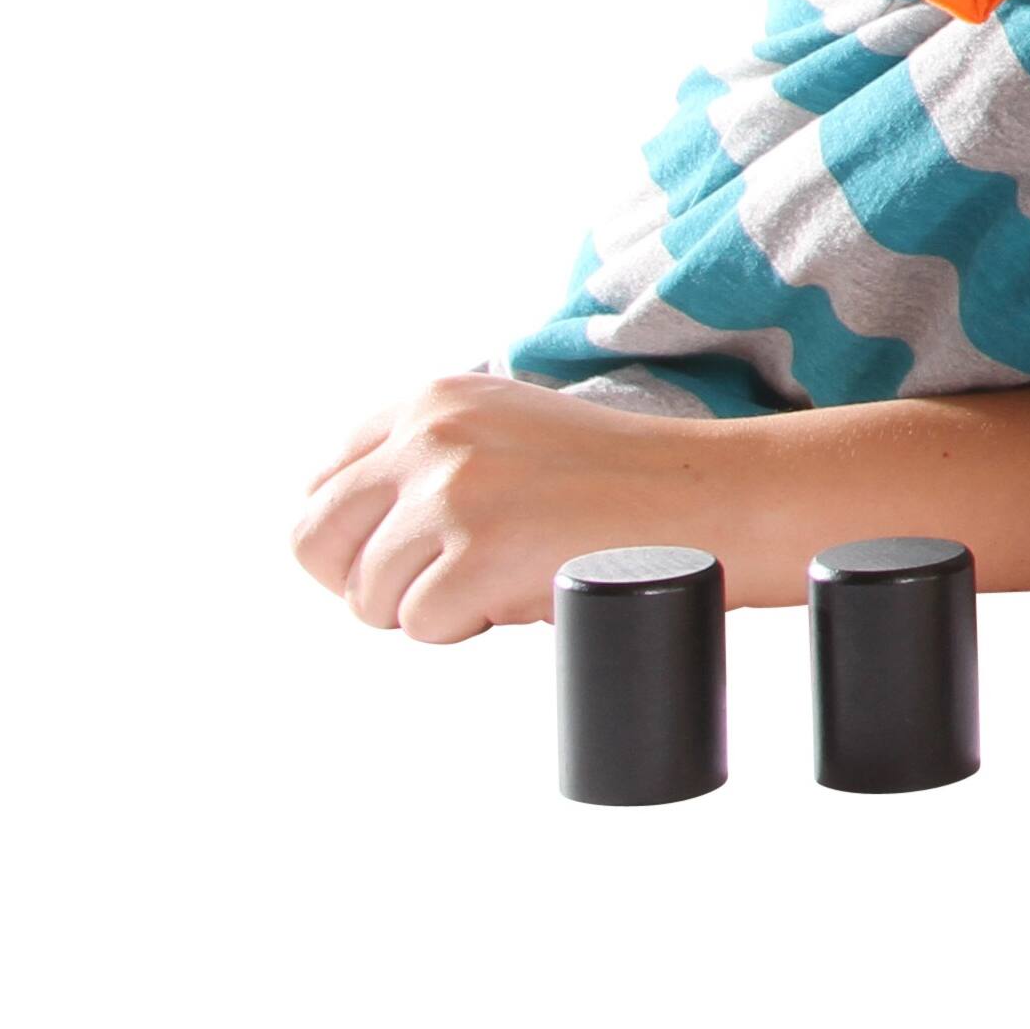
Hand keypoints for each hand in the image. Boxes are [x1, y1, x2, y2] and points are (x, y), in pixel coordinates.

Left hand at [293, 375, 740, 644]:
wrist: (715, 498)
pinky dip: (468, 629)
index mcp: (433, 400)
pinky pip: (421, 628)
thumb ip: (436, 455)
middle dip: (362, 580)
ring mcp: (450, 493)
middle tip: (428, 588)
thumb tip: (353, 533)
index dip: (353, 537)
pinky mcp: (474, 555)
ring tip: (505, 579)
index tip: (400, 555)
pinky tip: (523, 594)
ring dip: (428, 608)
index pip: (323, 482)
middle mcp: (430, 436)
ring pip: (368, 597)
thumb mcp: (511, 431)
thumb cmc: (626, 482)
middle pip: (314, 541)